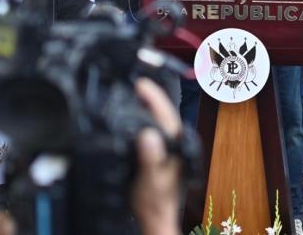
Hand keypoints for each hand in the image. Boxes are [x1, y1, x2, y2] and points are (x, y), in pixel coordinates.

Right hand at [132, 78, 181, 234]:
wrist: (153, 220)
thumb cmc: (155, 204)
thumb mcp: (151, 181)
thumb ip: (151, 158)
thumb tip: (148, 135)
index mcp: (174, 145)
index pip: (165, 113)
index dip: (153, 96)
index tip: (141, 83)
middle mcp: (171, 143)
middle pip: (160, 113)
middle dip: (147, 96)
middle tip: (131, 82)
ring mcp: (163, 148)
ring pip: (154, 120)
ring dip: (143, 106)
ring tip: (128, 93)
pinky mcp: (154, 154)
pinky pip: (147, 130)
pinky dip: (138, 120)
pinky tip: (128, 117)